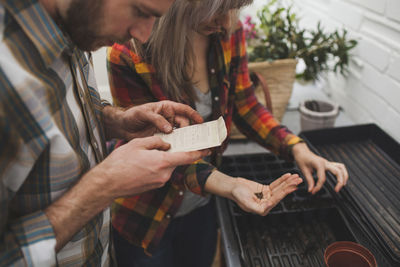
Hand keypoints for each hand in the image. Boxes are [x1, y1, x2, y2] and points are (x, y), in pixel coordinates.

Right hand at [91, 136, 209, 198]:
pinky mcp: (153, 186)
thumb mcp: (138, 144)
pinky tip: (142, 164)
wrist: (107, 183)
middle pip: (175, 161)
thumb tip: (166, 144)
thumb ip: (156, 141)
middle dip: (172, 153)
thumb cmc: (120, 162)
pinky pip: (159, 173)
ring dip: (161, 160)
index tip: (208, 149)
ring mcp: (159, 182)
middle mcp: (164, 175)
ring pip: (166, 167)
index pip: (187, 157)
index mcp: (162, 162)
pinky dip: (155, 167)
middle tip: (164, 145)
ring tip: (144, 155)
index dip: (199, 153)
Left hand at [103, 100, 203, 139]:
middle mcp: (168, 118)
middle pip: (184, 123)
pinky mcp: (161, 137)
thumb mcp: (143, 113)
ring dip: (183, 138)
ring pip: (179, 133)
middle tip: (194, 137)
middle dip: (190, 130)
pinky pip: (171, 141)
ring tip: (188, 145)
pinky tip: (177, 149)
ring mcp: (165, 128)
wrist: (122, 127)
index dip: (193, 115)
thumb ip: (157, 120)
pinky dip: (175, 145)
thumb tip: (169, 129)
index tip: (200, 121)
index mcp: (166, 108)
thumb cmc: (132, 115)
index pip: (183, 109)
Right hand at [231, 174, 301, 215]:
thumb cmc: (237, 195)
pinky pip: (276, 184)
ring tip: (296, 177)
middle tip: (298, 180)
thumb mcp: (246, 202)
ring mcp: (267, 196)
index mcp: (262, 209)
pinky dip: (282, 180)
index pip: (275, 200)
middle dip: (290, 186)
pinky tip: (288, 175)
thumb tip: (268, 207)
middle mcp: (266, 203)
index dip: (283, 193)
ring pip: (280, 188)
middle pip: (280, 193)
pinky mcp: (266, 190)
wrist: (232, 187)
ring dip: (288, 182)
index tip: (291, 188)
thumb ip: (257, 208)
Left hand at [292, 142, 348, 193]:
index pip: (322, 178)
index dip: (318, 186)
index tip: (313, 191)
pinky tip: (341, 179)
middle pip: (337, 171)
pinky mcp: (328, 163)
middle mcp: (325, 162)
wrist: (301, 151)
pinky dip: (342, 173)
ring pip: (341, 168)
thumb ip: (309, 180)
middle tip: (336, 190)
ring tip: (343, 185)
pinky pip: (339, 167)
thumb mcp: (303, 170)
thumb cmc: (302, 159)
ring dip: (344, 176)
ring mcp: (328, 162)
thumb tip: (311, 190)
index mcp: (319, 164)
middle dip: (339, 182)